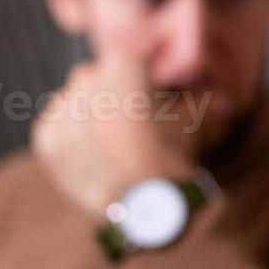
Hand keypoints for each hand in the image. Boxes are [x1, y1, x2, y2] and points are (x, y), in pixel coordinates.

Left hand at [31, 56, 197, 218]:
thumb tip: (223, 100)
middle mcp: (86, 77)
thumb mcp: (193, 124)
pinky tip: (94, 162)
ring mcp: (62, 107)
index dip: (140, 80)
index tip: (149, 101)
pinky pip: (57, 130)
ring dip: (87, 119)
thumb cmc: (171, 158)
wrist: (144, 210)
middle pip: (97, 79)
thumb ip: (202, 102)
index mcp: (124, 62)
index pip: (129, 59)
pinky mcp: (45, 138)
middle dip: (111, 98)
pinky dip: (70, 143)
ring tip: (111, 151)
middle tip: (131, 130)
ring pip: (74, 104)